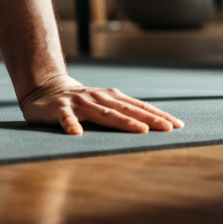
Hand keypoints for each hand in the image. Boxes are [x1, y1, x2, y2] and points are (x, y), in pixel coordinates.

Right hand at [19, 74, 184, 135]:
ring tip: (140, 131)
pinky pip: (66, 118)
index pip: (139, 107)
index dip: (158, 116)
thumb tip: (151, 129)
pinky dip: (70, 124)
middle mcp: (99, 98)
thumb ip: (121, 115)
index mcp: (112, 98)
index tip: (178, 126)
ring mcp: (80, 103)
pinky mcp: (59, 109)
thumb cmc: (80, 103)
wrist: (44, 90)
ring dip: (122, 121)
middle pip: (127, 110)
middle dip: (149, 120)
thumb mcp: (102, 106)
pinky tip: (76, 134)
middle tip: (168, 129)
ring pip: (103, 113)